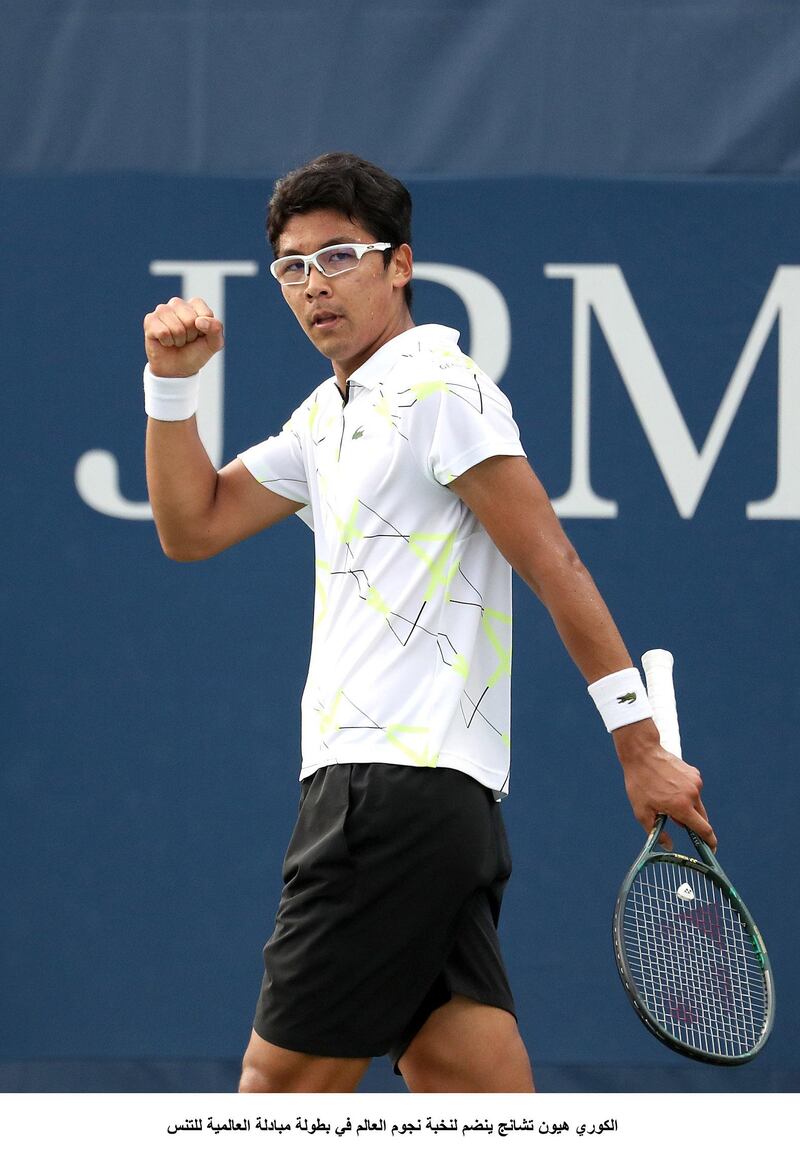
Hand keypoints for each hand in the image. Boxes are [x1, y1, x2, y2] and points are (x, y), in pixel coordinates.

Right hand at [143, 296, 223, 377]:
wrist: (177, 369)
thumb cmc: (195, 353)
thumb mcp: (213, 343)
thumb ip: (216, 329)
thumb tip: (199, 321)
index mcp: (195, 304)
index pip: (206, 314)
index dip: (205, 331)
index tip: (199, 335)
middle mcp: (177, 303)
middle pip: (190, 320)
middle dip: (190, 336)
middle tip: (186, 340)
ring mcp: (162, 310)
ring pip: (176, 327)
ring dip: (178, 340)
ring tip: (176, 341)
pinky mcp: (150, 320)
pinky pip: (163, 332)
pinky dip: (167, 342)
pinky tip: (165, 342)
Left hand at [613, 719, 716, 850]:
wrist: (642, 753)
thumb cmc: (640, 783)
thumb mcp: (642, 811)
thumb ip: (657, 832)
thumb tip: (669, 847)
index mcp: (682, 807)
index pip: (704, 830)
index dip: (710, 842)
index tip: (712, 850)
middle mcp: (693, 795)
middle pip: (701, 818)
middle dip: (693, 823)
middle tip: (674, 819)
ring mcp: (695, 782)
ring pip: (697, 803)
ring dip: (687, 807)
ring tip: (666, 797)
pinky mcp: (694, 773)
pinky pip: (694, 790)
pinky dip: (686, 793)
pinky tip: (669, 786)